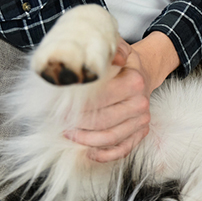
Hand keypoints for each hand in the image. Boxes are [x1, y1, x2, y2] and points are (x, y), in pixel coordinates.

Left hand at [66, 33, 179, 162]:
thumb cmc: (123, 62)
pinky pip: (123, 149)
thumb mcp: (116, 46)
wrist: (143, 72)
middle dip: (76, 123)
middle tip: (58, 121)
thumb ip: (108, 48)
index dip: (75, 105)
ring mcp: (142, 120)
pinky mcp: (141, 132)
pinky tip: (89, 152)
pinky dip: (105, 155)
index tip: (58, 106)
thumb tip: (100, 60)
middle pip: (102, 121)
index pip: (99, 99)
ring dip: (86, 140)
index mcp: (134, 82)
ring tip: (69, 134)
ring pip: (110, 138)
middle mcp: (140, 103)